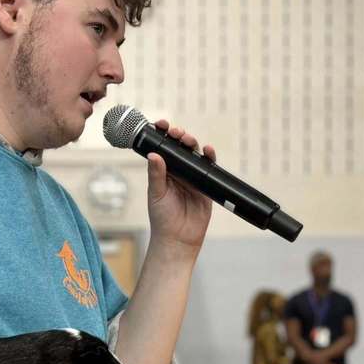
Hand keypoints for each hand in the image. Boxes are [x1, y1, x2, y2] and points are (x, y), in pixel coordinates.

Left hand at [145, 120, 213, 253]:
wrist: (178, 239)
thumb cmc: (162, 218)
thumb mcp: (156, 194)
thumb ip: (156, 174)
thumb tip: (154, 154)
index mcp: (163, 172)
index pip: (163, 149)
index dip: (163, 135)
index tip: (161, 124)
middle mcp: (178, 173)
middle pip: (180, 148)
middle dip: (179, 136)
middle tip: (176, 132)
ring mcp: (193, 178)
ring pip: (194, 155)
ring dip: (193, 143)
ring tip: (188, 139)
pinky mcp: (206, 186)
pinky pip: (209, 168)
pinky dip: (209, 157)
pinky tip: (208, 150)